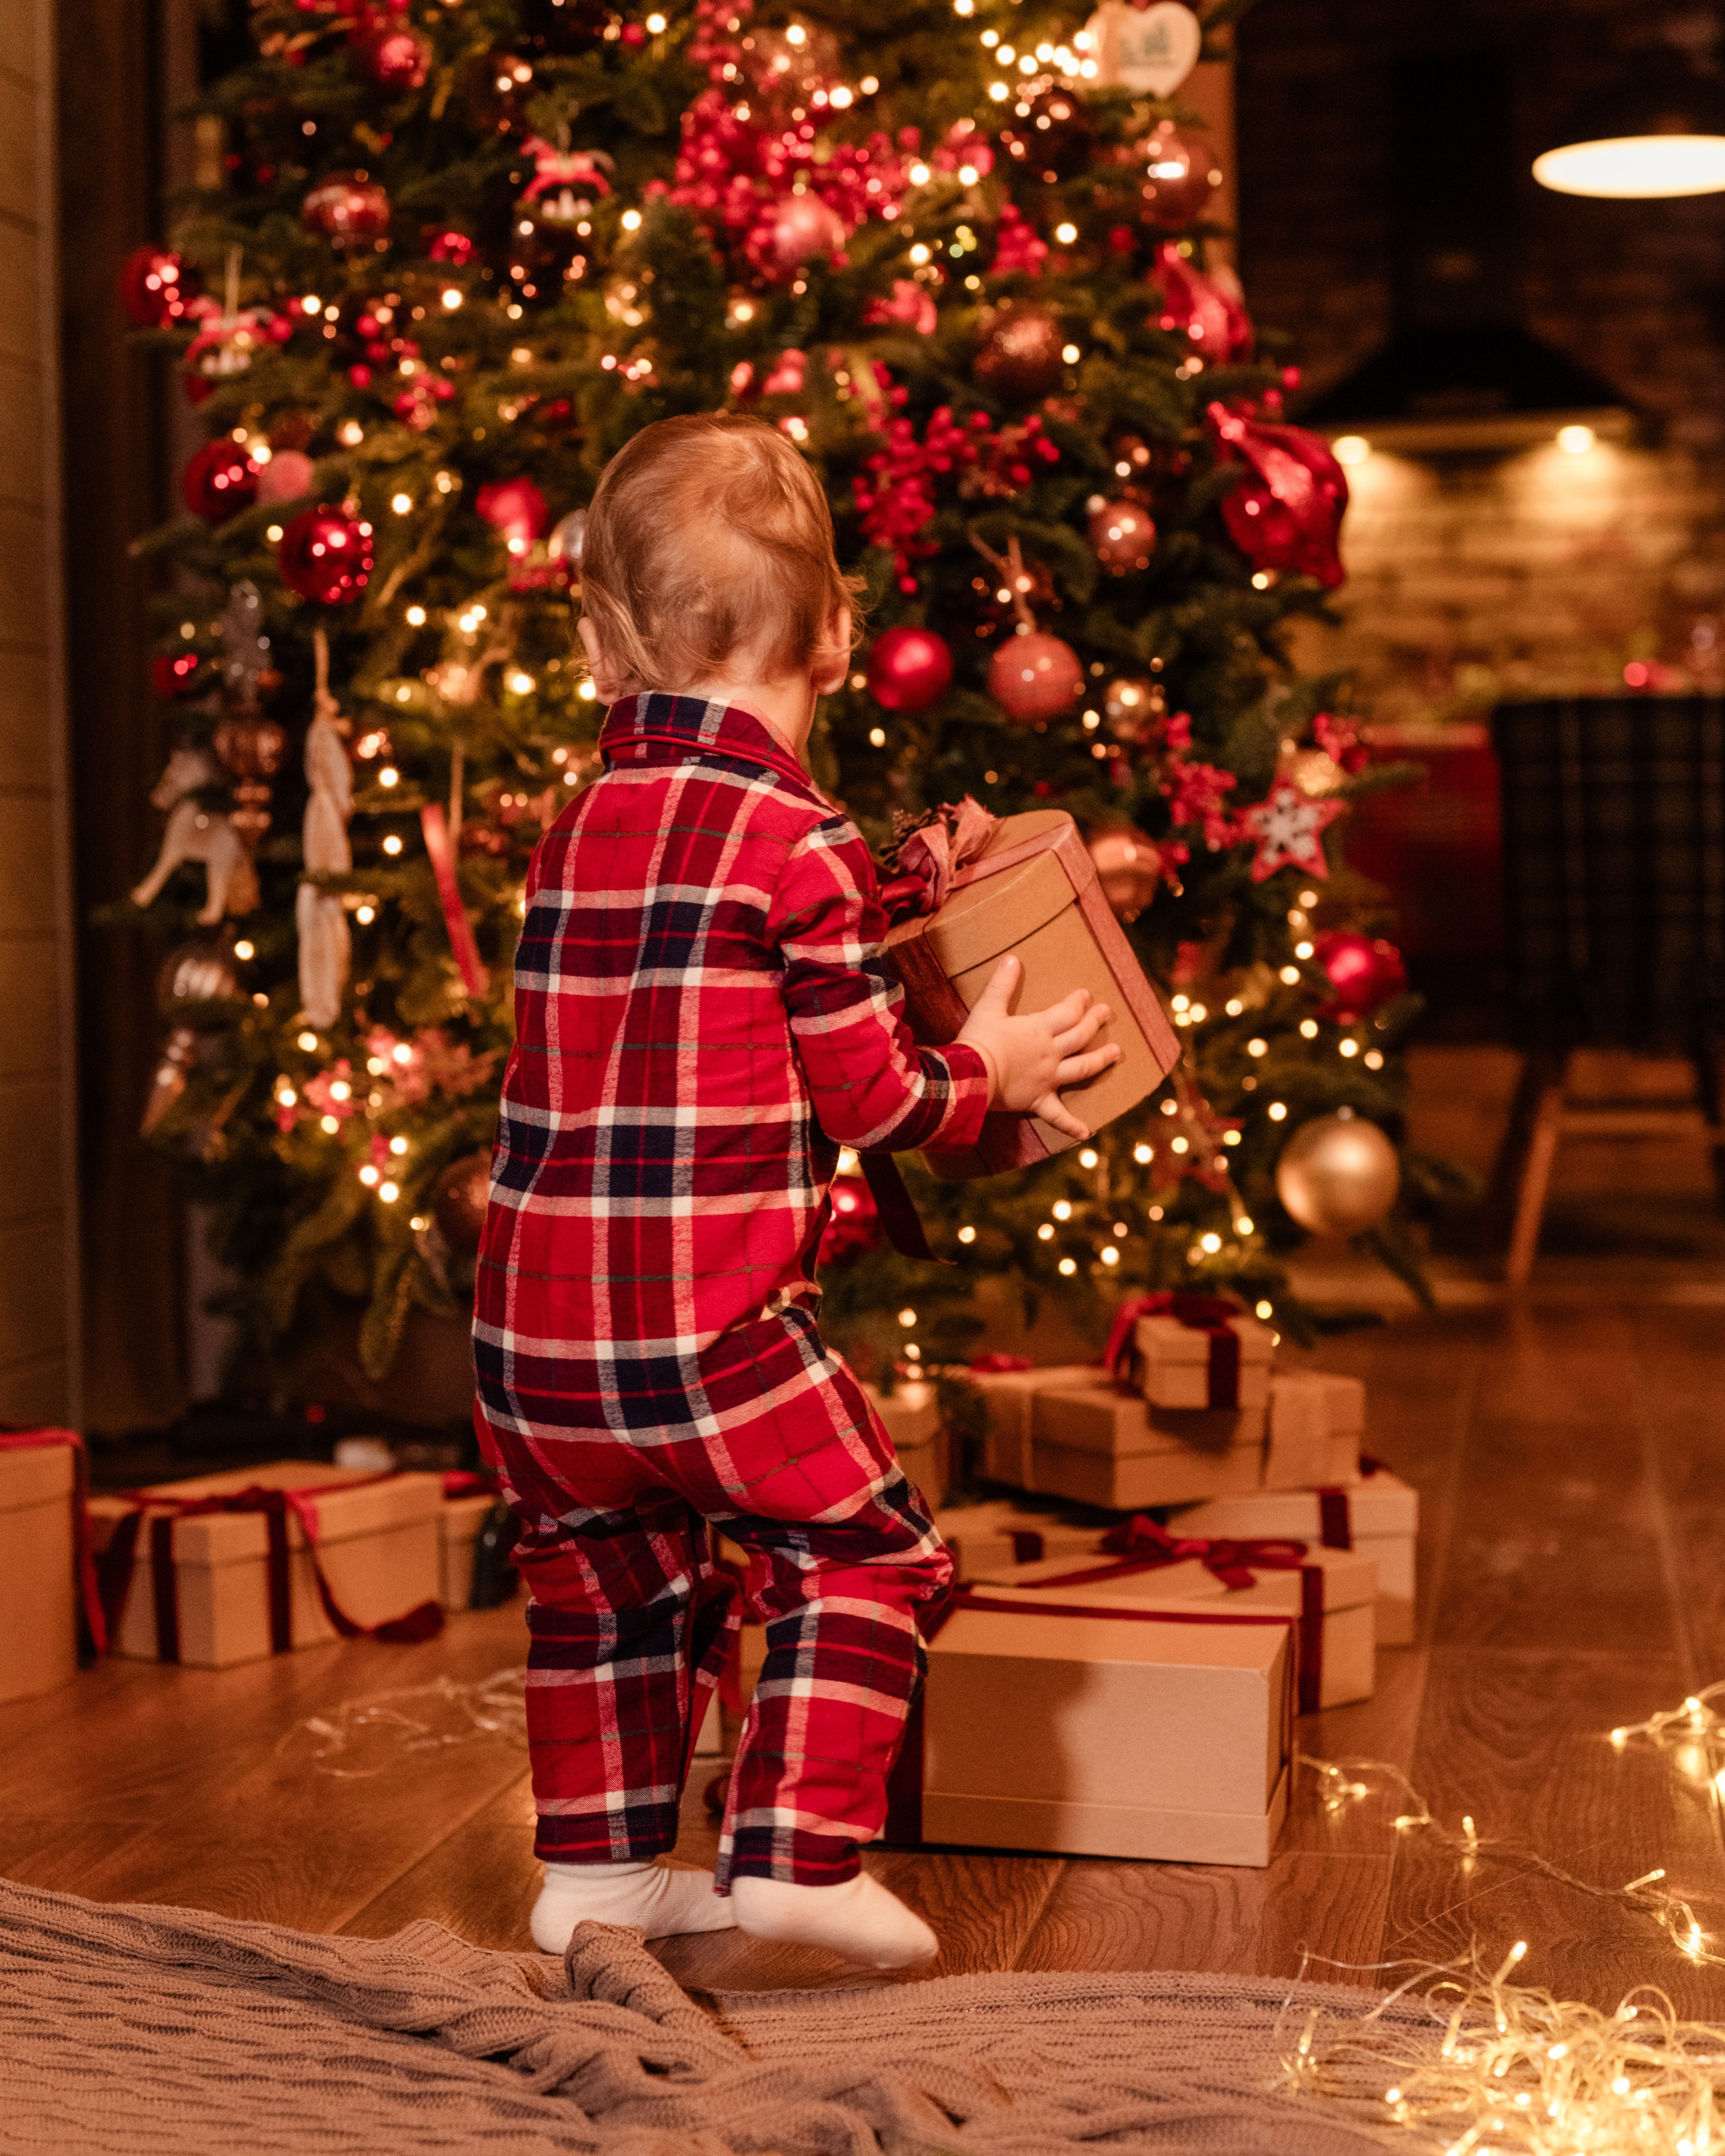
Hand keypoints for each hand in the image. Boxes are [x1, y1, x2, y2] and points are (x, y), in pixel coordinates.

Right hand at [957, 955, 1121, 1140]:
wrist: (970, 1076)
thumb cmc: (978, 1041)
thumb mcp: (988, 1008)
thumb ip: (1002, 984)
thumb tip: (1013, 959)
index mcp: (1039, 1030)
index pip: (1067, 1012)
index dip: (1078, 1002)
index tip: (1086, 995)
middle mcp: (1050, 1053)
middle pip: (1080, 1036)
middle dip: (1094, 1022)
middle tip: (1106, 1013)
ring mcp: (1048, 1078)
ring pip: (1081, 1069)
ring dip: (1101, 1060)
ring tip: (1117, 1054)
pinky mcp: (1038, 1100)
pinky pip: (1058, 1115)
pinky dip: (1072, 1125)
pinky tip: (1087, 1132)